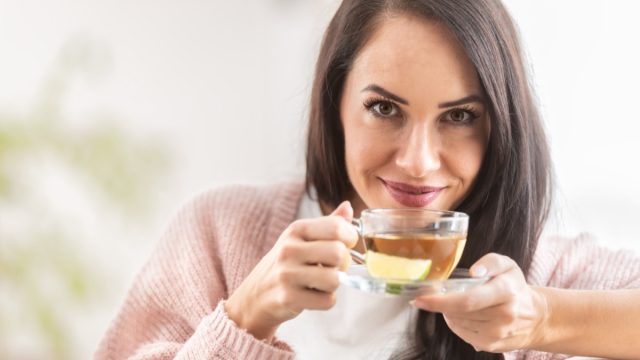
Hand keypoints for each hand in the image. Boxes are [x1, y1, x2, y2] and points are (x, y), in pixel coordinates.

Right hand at [224, 201, 357, 339]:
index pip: (337, 227)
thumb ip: (328, 224)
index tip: (346, 245)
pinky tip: (313, 295)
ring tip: (321, 282)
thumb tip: (348, 207)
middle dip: (344, 263)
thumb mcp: (301, 238)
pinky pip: (327, 301)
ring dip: (334, 284)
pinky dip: (326, 301)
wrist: (255, 295)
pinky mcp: (288, 298)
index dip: (351, 238)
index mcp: (296, 229)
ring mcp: (287, 274)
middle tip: (334, 267)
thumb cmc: (286, 264)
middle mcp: (289, 249)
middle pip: (338, 253)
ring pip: (335, 279)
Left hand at [413, 253, 548, 352]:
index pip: (467, 300)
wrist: (536, 317)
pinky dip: (456, 323)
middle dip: (440, 304)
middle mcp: (503, 315)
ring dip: (448, 312)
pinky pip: (463, 334)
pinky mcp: (491, 345)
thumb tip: (474, 271)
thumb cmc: (515, 286)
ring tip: (453, 302)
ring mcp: (497, 334)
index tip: (420, 299)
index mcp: (505, 292)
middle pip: (459, 312)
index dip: (440, 301)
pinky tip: (461, 314)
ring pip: (458, 323)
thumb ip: (490, 262)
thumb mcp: (507, 265)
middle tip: (430, 296)